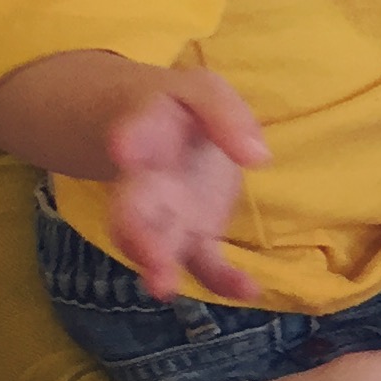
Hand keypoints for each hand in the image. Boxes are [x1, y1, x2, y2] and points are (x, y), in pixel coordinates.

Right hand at [107, 69, 268, 300]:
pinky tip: (248, 290)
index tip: (123, 147)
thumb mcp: (203, 91)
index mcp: (145, 134)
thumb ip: (226, 114)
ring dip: (159, 265)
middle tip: (145, 255)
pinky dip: (222, 281)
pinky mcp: (194, 237)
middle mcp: (145, 183)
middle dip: (135, 234)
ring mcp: (166, 216)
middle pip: (130, 210)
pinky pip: (203, 264)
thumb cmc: (179, 108)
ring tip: (163, 287)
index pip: (133, 135)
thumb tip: (258, 157)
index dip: (127, 141)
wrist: (157, 131)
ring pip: (156, 245)